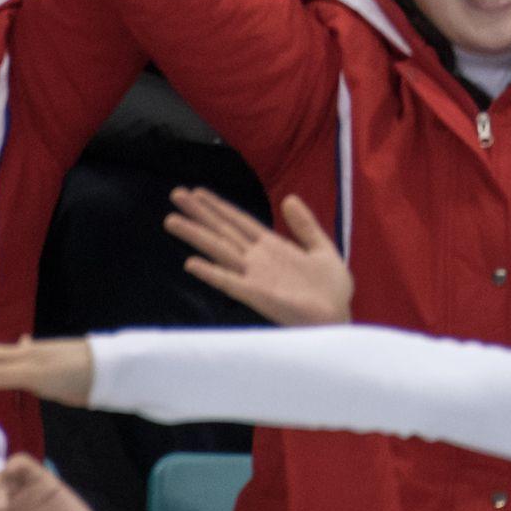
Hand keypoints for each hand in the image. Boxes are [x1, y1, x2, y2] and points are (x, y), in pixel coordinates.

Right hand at [0, 333, 95, 406]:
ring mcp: (38, 362)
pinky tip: (24, 346)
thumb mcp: (34, 374)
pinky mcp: (51, 371)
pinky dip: (18, 356)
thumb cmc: (71, 371)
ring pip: (6, 357)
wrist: (108, 371)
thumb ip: (3, 375)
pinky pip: (25, 361)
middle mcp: (25, 357)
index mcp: (18, 358)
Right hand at [166, 189, 353, 326]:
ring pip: (220, 250)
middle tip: (176, 193)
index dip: (219, 206)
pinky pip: (230, 282)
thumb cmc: (331, 290)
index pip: (239, 222)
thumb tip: (288, 198)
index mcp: (272, 247)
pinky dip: (211, 273)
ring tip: (172, 220)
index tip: (198, 191)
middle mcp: (257, 259)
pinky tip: (191, 263)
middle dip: (200, 213)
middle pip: (223, 231)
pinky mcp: (258, 296)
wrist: (338, 319)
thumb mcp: (321, 248)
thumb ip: (305, 225)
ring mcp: (255, 277)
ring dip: (196, 236)